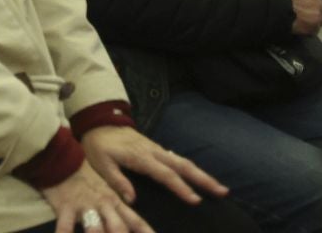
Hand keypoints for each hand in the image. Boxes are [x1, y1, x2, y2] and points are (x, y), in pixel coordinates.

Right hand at [37, 163, 148, 232]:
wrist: (60, 159)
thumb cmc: (83, 177)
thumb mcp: (105, 188)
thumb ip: (119, 205)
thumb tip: (134, 210)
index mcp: (115, 202)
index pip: (136, 222)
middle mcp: (103, 206)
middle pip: (119, 228)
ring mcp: (84, 207)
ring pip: (96, 229)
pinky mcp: (65, 207)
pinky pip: (65, 226)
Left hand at [82, 125, 226, 209]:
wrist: (98, 121)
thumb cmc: (98, 144)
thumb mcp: (100, 163)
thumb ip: (116, 180)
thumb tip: (132, 199)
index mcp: (140, 156)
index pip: (165, 174)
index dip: (180, 188)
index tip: (196, 200)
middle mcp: (153, 151)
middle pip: (183, 166)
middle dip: (204, 179)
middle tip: (223, 192)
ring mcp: (156, 148)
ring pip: (183, 161)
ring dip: (202, 174)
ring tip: (220, 187)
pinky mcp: (156, 148)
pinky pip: (178, 159)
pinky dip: (191, 169)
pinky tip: (200, 177)